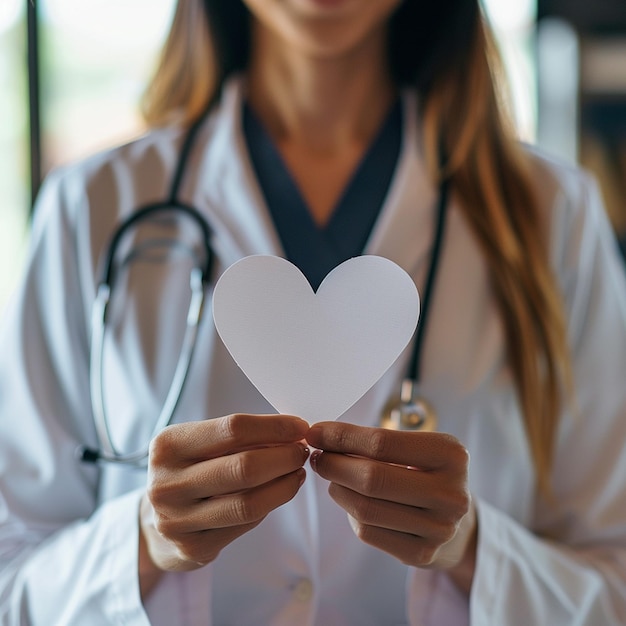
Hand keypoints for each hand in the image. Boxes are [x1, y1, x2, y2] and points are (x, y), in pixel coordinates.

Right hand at [140, 414, 308, 585]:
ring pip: (249, 502)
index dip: (274, 427)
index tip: (299, 427)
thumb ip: (238, 437)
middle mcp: (167, 483)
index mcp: (168, 446)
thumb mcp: (199, 444)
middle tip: (302, 451)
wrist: (155, 522)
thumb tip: (291, 432)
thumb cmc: (188, 471)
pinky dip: (271, 504)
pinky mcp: (193, 548)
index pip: (233, 429)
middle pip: (244, 467)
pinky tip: (280, 491)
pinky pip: (246, 524)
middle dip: (284, 457)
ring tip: (297, 471)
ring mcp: (177, 520)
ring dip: (284, 484)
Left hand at [306, 422, 474, 575]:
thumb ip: (375, 442)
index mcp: (450, 454)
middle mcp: (450, 492)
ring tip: (332, 477)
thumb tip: (323, 437)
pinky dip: (349, 513)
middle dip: (334, 464)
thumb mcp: (416, 447)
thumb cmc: (427, 472)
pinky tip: (349, 499)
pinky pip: (368, 532)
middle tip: (318, 457)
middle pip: (371, 478)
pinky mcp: (423, 553)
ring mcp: (439, 527)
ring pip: (365, 508)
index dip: (341, 437)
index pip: (381, 442)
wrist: (459, 521)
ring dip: (337, 488)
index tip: (316, 432)